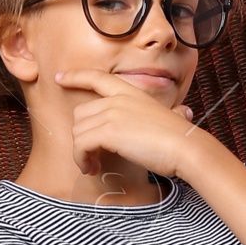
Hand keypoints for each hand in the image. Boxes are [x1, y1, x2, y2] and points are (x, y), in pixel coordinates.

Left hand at [53, 67, 206, 179]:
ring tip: (92, 165)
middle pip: (81, 113)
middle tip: (90, 155)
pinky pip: (81, 145)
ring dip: (81, 152)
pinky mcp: (107, 132)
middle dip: (81, 135)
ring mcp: (111, 114)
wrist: (185, 147)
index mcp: (130, 92)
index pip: (97, 77)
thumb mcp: (166, 117)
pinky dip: (81, 159)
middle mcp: (117, 99)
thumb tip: (178, 116)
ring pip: (78, 131)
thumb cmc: (180, 139)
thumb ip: (157, 116)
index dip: (75, 76)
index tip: (60, 78)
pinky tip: (91, 169)